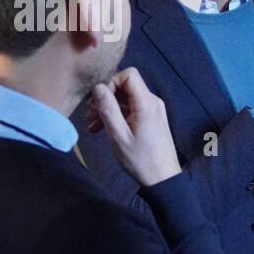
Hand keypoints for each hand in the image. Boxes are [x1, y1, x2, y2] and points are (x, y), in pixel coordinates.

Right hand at [87, 68, 180, 186]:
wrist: (162, 178)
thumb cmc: (140, 160)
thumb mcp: (118, 136)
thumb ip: (108, 109)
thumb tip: (98, 87)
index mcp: (147, 104)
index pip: (129, 75)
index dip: (111, 82)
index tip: (99, 100)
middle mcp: (153, 102)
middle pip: (126, 86)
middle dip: (106, 97)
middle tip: (90, 115)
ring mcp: (153, 110)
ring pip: (126, 99)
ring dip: (108, 108)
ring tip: (92, 124)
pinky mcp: (151, 119)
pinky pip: (131, 109)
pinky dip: (117, 116)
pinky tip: (102, 129)